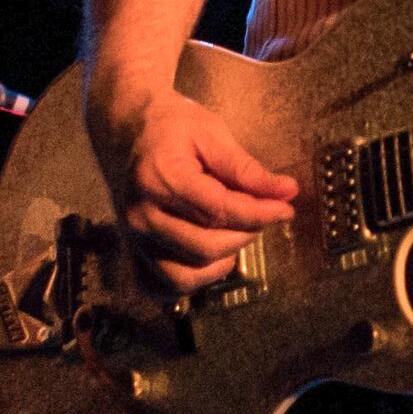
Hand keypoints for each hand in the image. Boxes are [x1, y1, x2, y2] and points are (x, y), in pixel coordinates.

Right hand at [89, 81, 296, 292]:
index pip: (220, 211)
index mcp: (161, 178)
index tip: (285, 208)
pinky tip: (209, 257)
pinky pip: (164, 287)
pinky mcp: (132, 252)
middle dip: (244, 234)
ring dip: (221, 260)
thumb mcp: (212, 134)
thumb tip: (287, 192)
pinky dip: (193, 280)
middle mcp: (142, 215)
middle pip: (207, 247)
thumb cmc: (170, 126)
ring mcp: (134, 238)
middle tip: (258, 214)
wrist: (125, 128)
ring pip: (187, 275)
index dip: (261, 213)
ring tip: (233, 232)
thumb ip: (247, 169)